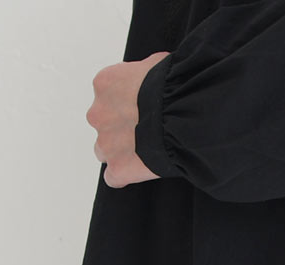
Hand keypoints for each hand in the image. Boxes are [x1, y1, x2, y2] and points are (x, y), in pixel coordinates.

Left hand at [86, 51, 170, 188]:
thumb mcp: (160, 66)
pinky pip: (114, 178)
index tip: (146, 112)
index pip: (109, 97)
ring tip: (148, 153)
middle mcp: (99, 113)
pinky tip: (142, 172)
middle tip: (150, 133)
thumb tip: (156, 73)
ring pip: (106, 151)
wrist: (185, 116)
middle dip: (123, 130)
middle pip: (105, 125)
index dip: (129, 106)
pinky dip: (125, 177)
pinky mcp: (118, 168)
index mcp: (106, 84)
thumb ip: (149, 72)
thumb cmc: (177, 88)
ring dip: (122, 153)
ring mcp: (106, 143)